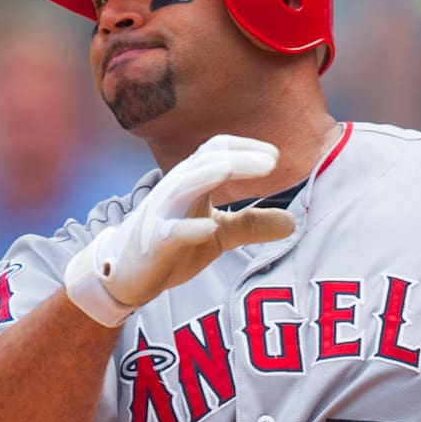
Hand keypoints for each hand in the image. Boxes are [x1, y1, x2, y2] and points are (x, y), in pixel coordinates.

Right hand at [64, 134, 294, 324]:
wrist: (126, 273)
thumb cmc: (173, 244)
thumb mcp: (219, 233)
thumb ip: (251, 224)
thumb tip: (293, 222)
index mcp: (193, 181)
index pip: (217, 150)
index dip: (245, 148)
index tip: (276, 156)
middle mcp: (176, 189)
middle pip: (205, 162)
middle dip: (237, 158)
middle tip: (271, 162)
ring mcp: (162, 215)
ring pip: (182, 186)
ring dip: (207, 175)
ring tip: (230, 169)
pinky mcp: (154, 243)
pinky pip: (170, 232)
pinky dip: (188, 228)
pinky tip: (208, 228)